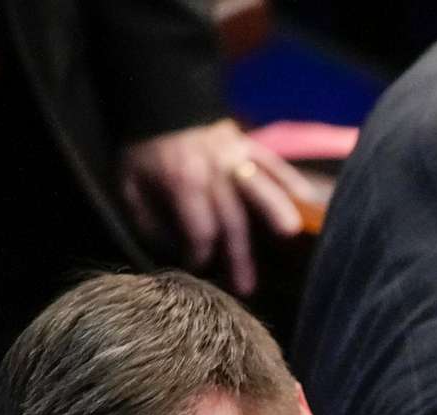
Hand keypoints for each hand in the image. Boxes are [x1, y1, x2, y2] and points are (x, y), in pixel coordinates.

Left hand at [116, 119, 318, 297]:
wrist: (156, 102)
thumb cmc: (143, 153)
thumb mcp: (129, 186)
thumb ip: (148, 219)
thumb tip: (172, 249)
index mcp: (181, 179)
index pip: (199, 229)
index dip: (199, 255)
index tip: (198, 270)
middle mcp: (211, 167)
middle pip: (232, 218)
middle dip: (239, 256)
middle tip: (247, 289)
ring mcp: (233, 154)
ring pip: (259, 186)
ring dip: (276, 210)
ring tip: (291, 234)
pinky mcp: (248, 144)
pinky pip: (273, 163)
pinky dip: (291, 181)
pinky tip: (308, 200)